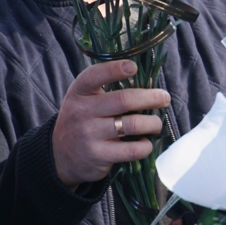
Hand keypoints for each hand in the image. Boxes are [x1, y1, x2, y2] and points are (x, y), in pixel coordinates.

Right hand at [52, 60, 169, 189]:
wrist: (61, 157)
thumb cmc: (84, 121)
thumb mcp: (87, 101)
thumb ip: (110, 91)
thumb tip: (151, 84)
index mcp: (79, 93)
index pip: (94, 76)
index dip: (115, 69)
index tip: (133, 67)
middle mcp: (82, 112)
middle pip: (124, 100)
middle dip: (152, 97)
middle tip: (164, 98)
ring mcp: (89, 135)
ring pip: (133, 125)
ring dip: (153, 123)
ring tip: (156, 124)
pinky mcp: (99, 155)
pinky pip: (133, 150)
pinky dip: (146, 145)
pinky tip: (145, 142)